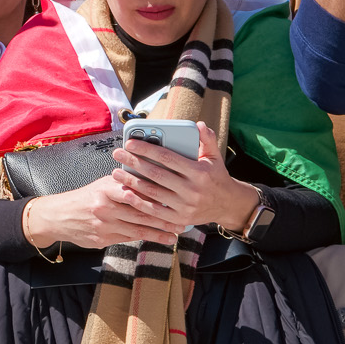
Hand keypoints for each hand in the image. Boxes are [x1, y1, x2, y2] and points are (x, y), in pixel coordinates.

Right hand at [23, 170, 189, 250]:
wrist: (57, 216)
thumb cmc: (84, 198)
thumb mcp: (101, 185)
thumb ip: (122, 185)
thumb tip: (149, 182)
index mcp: (105, 188)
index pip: (134, 192)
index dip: (155, 198)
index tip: (173, 201)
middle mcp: (104, 207)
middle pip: (140, 213)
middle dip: (163, 219)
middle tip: (181, 221)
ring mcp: (103, 225)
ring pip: (137, 229)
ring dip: (159, 232)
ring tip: (175, 233)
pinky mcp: (102, 239)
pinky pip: (129, 239)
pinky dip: (146, 239)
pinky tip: (159, 239)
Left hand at [113, 124, 258, 233]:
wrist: (229, 205)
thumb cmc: (216, 177)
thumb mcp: (215, 157)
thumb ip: (207, 140)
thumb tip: (199, 124)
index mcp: (199, 172)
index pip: (167, 158)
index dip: (147, 149)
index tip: (130, 143)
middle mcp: (192, 189)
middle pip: (156, 174)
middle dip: (134, 163)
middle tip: (117, 154)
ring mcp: (186, 206)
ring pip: (153, 192)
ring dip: (132, 182)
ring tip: (116, 173)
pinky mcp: (180, 219)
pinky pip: (156, 211)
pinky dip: (140, 203)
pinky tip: (126, 194)